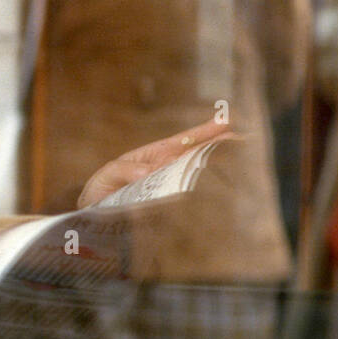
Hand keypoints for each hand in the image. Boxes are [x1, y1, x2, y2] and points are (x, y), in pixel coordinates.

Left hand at [76, 117, 232, 207]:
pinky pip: (188, 202)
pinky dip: (202, 198)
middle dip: (220, 147)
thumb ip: (125, 170)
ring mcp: (170, 190)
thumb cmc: (102, 190)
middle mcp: (167, 171)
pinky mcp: (169, 210)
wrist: (93, 216)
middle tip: (244, 141)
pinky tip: (218, 193)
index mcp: (155, 156)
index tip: (226, 122)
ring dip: (217, 170)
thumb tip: (148, 172)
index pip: (184, 141)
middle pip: (198, 156)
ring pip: (198, 177)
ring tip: (239, 162)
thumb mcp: (109, 174)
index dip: (204, 132)